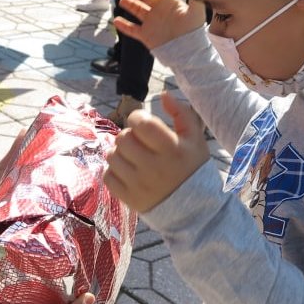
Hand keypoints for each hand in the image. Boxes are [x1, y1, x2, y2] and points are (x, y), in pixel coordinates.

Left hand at [104, 92, 209, 212]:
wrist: (194, 210)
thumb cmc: (192, 168)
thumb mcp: (195, 139)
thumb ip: (181, 113)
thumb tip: (163, 94)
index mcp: (172, 149)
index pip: (141, 123)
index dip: (137, 118)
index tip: (143, 123)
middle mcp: (154, 167)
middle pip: (123, 139)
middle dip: (128, 136)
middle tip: (138, 142)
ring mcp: (139, 185)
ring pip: (112, 156)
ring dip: (120, 153)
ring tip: (133, 157)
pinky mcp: (129, 199)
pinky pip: (108, 176)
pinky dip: (114, 171)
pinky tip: (127, 171)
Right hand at [114, 0, 207, 50]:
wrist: (187, 53)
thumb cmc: (193, 32)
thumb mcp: (196, 12)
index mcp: (172, 2)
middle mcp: (160, 10)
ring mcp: (152, 22)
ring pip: (137, 10)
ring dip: (129, 4)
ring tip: (123, 0)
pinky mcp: (146, 35)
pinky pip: (132, 29)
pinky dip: (124, 25)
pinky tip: (117, 20)